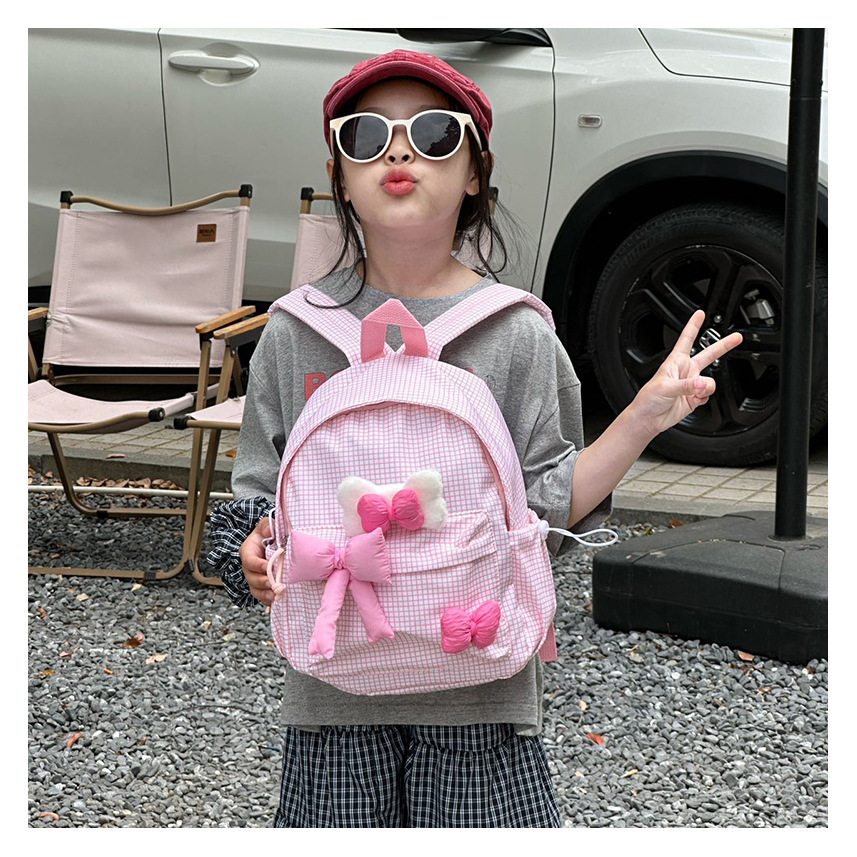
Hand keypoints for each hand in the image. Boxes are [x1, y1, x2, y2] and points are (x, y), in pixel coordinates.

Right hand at [240, 516, 273, 607]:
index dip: (257, 565)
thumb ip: (267, 525)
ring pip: (255, 589)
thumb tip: (270, 531)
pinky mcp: (263, 586)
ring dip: (264, 594)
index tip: (267, 566)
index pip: (249, 560)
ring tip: (275, 596)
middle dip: (261, 582)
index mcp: (248, 552)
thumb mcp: (266, 525)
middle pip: (251, 578)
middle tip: (272, 584)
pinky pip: (262, 596)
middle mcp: (249, 567)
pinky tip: (276, 602)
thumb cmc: (268, 533)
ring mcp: (255, 578)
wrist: (272, 543)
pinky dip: (268, 601)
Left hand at [630, 310, 742, 435]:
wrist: (649, 419)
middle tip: (737, 337)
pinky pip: (707, 395)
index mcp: (675, 362)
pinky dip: (703, 398)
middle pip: (708, 354)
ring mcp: (691, 385)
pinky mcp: (695, 397)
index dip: (693, 326)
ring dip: (706, 388)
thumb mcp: (666, 388)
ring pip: (710, 381)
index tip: (700, 313)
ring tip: (695, 393)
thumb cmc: (649, 399)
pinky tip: (693, 401)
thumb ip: (687, 386)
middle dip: (723, 345)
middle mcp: (685, 371)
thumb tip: (703, 384)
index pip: (686, 339)